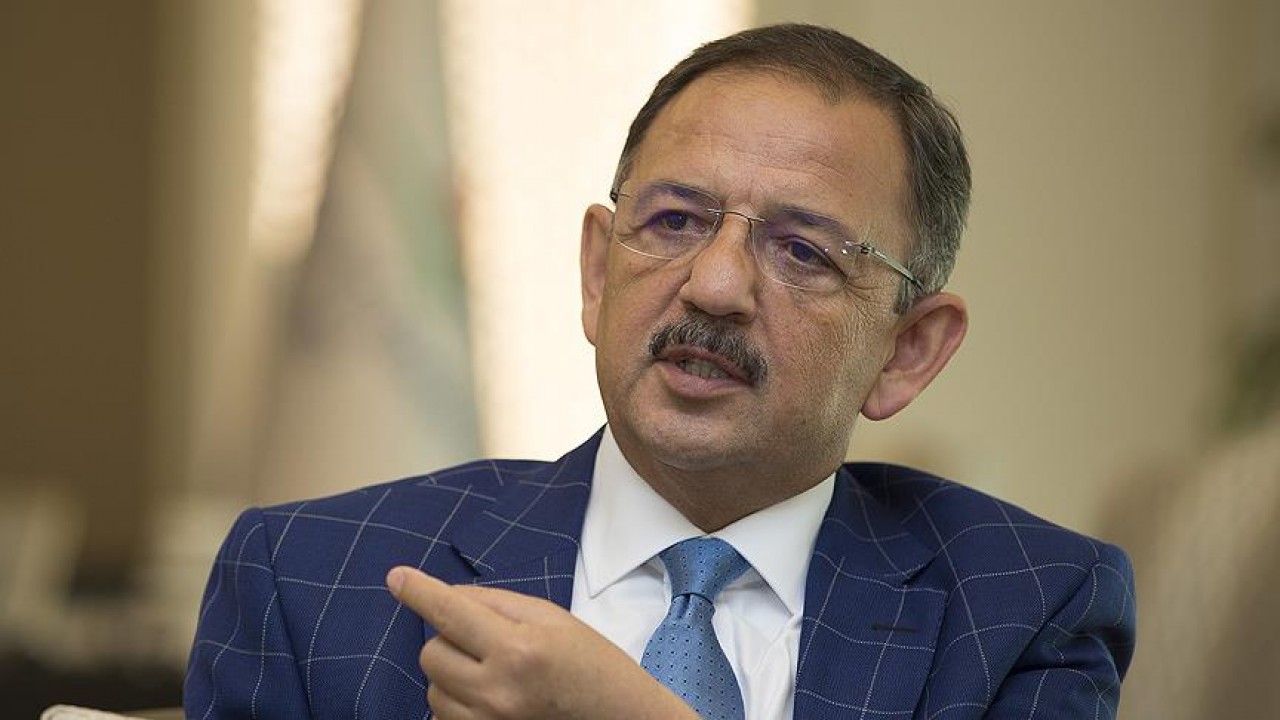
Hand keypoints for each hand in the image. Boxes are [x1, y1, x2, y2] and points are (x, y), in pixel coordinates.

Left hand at [386, 566, 698, 719]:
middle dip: (448, 639)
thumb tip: (446, 596)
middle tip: (484, 640)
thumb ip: (496, 603)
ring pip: (433, 687)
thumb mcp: (551, 619)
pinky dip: (456, 701)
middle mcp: (497, 690)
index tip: (397, 578)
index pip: (450, 612)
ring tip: (493, 672)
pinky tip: (489, 695)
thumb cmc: (590, 663)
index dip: (418, 591)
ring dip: (451, 673)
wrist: (618, 717)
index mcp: (518, 648)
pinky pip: (442, 715)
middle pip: (431, 653)